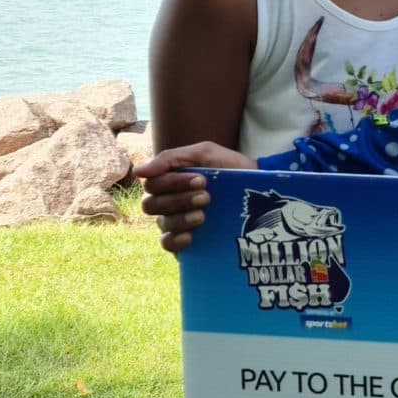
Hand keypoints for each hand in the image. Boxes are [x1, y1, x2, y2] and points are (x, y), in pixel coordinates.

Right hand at [138, 141, 253, 252]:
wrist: (259, 190)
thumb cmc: (230, 168)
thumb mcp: (205, 154)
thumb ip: (172, 158)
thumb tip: (138, 171)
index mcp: (168, 181)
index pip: (152, 185)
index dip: (173, 183)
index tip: (201, 180)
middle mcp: (167, 203)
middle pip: (151, 205)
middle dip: (179, 200)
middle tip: (206, 197)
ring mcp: (176, 222)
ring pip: (161, 223)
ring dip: (181, 218)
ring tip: (204, 215)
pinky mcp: (185, 242)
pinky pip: (167, 244)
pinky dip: (175, 241)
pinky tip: (190, 237)